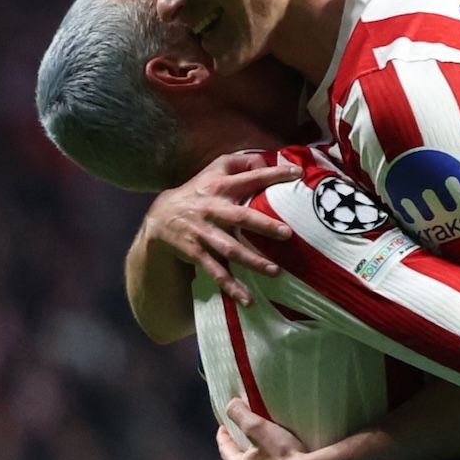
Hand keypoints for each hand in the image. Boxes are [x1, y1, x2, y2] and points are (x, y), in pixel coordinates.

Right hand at [143, 151, 300, 305]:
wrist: (161, 217)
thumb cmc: (198, 192)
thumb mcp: (214, 171)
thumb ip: (240, 163)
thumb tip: (268, 160)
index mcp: (220, 186)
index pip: (250, 177)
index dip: (272, 175)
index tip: (297, 174)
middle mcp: (212, 209)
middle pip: (240, 217)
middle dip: (263, 225)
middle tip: (287, 234)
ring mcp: (204, 233)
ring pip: (230, 249)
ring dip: (252, 261)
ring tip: (275, 271)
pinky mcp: (196, 253)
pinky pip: (216, 272)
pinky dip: (231, 286)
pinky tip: (248, 299)